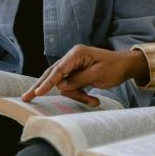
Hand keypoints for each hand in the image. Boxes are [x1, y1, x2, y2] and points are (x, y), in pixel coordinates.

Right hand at [21, 45, 148, 105]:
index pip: (58, 70)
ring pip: (65, 84)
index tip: (37, 93)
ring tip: (93, 101)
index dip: (46, 83)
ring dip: (77, 95)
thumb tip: (60, 85)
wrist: (128, 66)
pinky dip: (80, 94)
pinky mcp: (78, 72)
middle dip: (42, 87)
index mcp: (77, 54)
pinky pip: (73, 86)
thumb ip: (77, 80)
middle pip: (53, 74)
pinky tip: (93, 100)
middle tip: (26, 97)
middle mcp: (73, 57)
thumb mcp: (97, 75)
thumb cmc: (115, 67)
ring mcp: (75, 65)